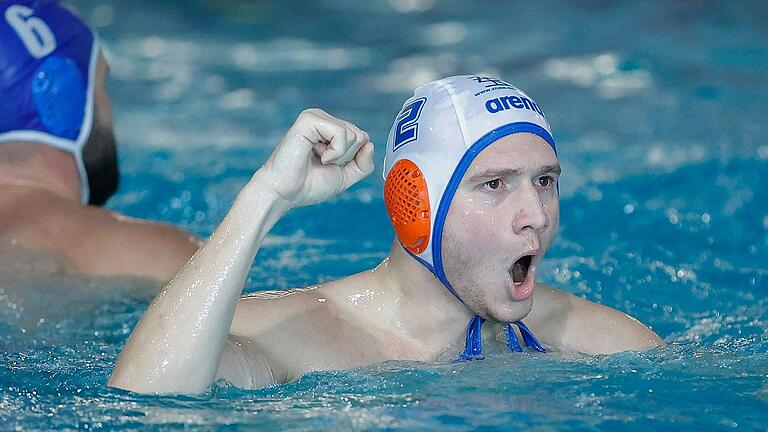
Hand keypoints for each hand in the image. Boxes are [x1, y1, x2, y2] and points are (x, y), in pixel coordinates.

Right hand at [259, 108, 374, 208]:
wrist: (284, 194)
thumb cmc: (308, 186)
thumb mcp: (345, 176)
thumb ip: (363, 164)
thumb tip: (370, 144)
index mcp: (330, 129)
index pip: (362, 139)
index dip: (353, 160)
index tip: (330, 167)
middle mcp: (323, 119)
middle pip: (360, 136)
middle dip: (347, 158)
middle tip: (323, 164)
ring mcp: (316, 117)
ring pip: (354, 134)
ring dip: (340, 156)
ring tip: (319, 159)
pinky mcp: (309, 120)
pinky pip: (341, 133)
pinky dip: (335, 152)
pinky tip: (318, 155)